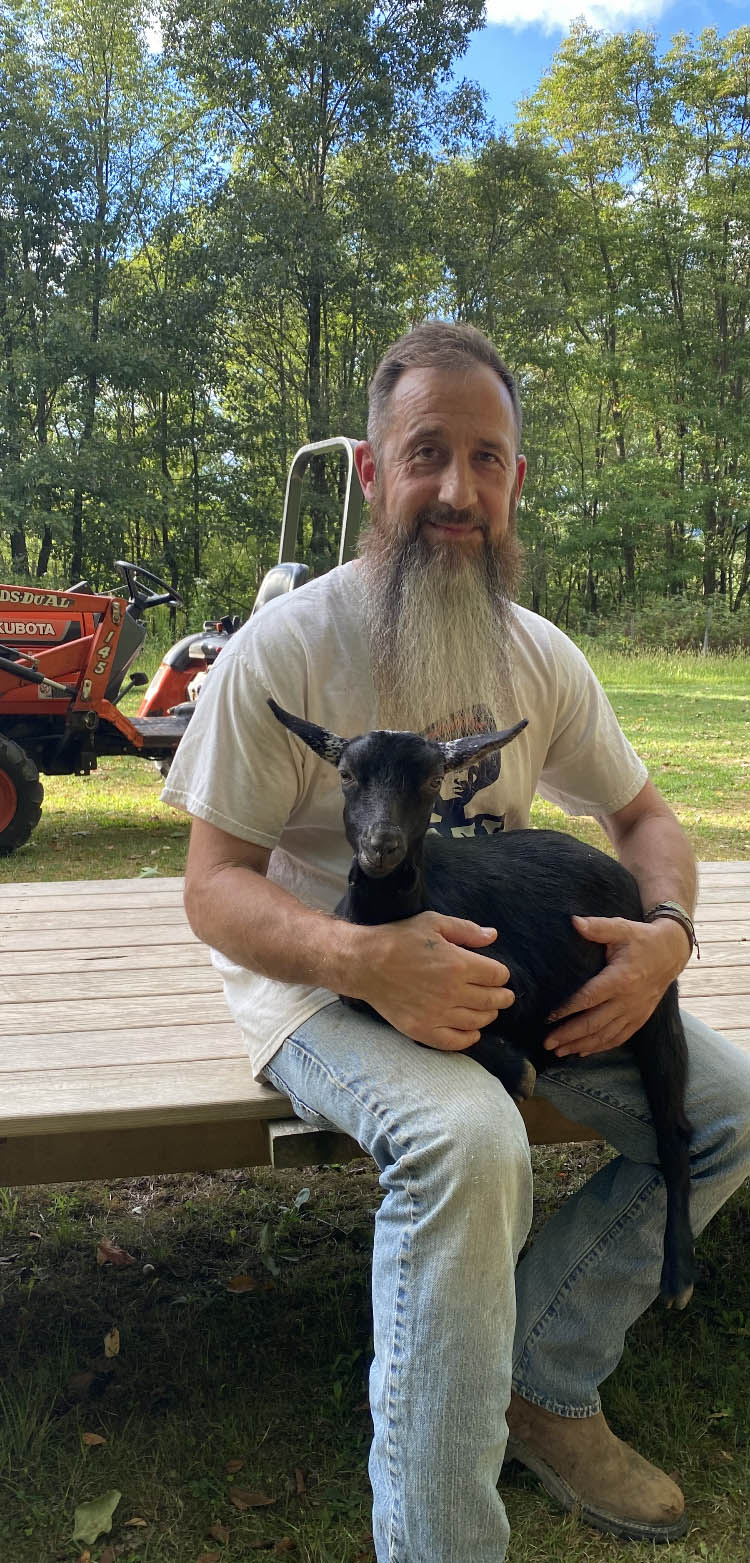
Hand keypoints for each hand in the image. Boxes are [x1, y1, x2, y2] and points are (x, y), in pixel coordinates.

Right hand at [359, 910, 514, 1050]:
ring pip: (478, 1022)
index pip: (497, 975)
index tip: (498, 974)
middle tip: (504, 995)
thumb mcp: (433, 923)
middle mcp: (452, 992)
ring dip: (488, 1015)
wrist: (364, 963)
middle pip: (493, 1000)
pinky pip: (455, 1042)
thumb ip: (466, 930)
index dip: (501, 974)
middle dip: (503, 997)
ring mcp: (437, 1014)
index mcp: (458, 964)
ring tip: (488, 1010)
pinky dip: (469, 1038)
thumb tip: (492, 936)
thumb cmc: (399, 939)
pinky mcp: (422, 1030)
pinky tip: (472, 1032)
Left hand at [543, 913, 690, 1058]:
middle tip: (547, 1043)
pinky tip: (582, 1051)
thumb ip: (597, 927)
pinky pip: (619, 1038)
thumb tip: (573, 922)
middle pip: (594, 1023)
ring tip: (559, 1052)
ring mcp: (635, 1012)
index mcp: (620, 978)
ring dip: (581, 1045)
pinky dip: (600, 1047)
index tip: (548, 1018)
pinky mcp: (639, 1018)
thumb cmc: (641, 939)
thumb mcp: (621, 928)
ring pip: (605, 1035)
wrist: (671, 953)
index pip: (589, 998)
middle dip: (569, 1035)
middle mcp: (628, 1000)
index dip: (568, 1010)